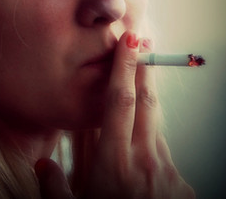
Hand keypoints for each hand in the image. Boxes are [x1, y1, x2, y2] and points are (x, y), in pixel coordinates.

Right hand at [36, 32, 194, 198]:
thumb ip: (53, 187)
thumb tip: (42, 164)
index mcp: (114, 165)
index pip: (120, 104)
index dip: (124, 69)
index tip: (129, 42)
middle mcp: (145, 162)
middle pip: (146, 104)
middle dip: (144, 70)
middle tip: (143, 43)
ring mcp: (168, 174)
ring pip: (155, 129)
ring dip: (146, 108)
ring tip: (137, 91)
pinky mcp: (183, 186)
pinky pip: (164, 157)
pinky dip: (152, 148)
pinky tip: (141, 159)